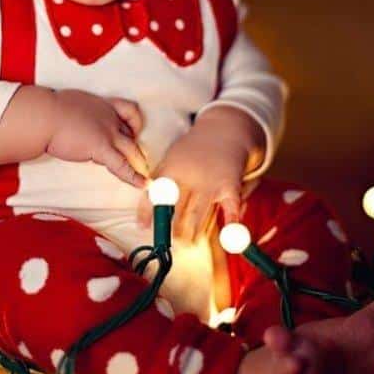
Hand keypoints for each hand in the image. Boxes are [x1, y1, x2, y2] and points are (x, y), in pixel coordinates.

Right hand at [45, 89, 149, 188]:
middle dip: (136, 148)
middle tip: (139, 160)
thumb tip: (74, 123)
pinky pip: (123, 165)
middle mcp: (109, 116)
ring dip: (140, 164)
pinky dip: (134, 177)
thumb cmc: (49, 110)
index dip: (135, 123)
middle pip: (131, 133)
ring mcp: (108, 132)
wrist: (43, 116)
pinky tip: (142, 184)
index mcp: (102, 104)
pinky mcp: (101, 148)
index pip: (129, 110)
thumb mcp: (70, 104)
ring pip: (132, 149)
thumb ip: (80, 114)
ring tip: (146, 177)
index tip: (133, 132)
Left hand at [136, 123, 248, 241]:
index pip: (156, 194)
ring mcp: (211, 183)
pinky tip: (227, 236)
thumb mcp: (171, 158)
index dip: (148, 212)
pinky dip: (230, 223)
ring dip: (192, 231)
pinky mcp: (230, 186)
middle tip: (171, 241)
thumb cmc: (192, 149)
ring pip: (198, 214)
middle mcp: (190, 177)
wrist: (224, 131)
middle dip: (173, 229)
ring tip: (188, 242)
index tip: (143, 227)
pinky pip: (229, 208)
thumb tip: (144, 209)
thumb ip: (159, 181)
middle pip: (178, 209)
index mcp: (173, 168)